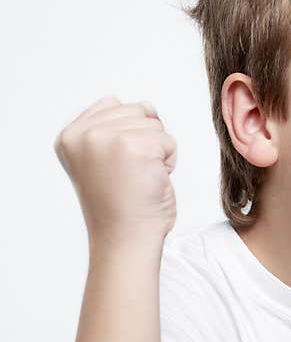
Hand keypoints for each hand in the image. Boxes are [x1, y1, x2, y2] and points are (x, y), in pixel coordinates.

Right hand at [54, 94, 177, 242]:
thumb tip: (147, 105)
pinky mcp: (134, 147)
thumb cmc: (121, 205)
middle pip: (137, 111)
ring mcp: (107, 138)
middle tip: (131, 174)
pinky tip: (151, 181)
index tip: (117, 166)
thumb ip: (116, 127)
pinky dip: (168, 162)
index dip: (128, 134)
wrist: (126, 237)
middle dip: (146, 141)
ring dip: (158, 153)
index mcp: (70, 135)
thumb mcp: (104, 158)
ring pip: (155, 125)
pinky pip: (169, 141)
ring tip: (140, 178)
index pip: (113, 104)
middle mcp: (83, 134)